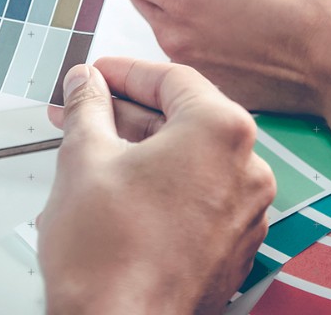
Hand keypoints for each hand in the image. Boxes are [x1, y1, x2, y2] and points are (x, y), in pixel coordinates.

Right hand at [38, 58, 274, 314]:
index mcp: (221, 132)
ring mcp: (246, 213)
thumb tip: (86, 85)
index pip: (173, 80)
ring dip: (145, 150)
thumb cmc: (109, 258)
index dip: (126, 72)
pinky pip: (201, 198)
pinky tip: (124, 188)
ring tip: (96, 148)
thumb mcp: (83, 157)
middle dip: (129, 112)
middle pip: (186, 119)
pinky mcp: (234, 248)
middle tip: (88, 108)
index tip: (99, 75)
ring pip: (193, 161)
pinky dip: (166, 186)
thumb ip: (88, 108)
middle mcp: (247, 170)